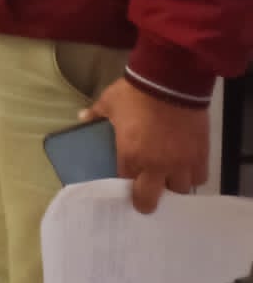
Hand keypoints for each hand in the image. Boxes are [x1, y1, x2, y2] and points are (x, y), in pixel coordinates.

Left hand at [82, 78, 209, 212]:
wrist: (170, 81)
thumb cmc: (135, 93)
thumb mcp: (109, 102)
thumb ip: (95, 114)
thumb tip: (81, 117)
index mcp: (131, 156)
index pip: (125, 182)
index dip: (124, 183)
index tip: (124, 183)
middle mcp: (157, 166)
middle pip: (151, 198)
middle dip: (145, 201)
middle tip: (143, 199)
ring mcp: (181, 163)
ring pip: (179, 190)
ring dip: (171, 185)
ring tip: (166, 178)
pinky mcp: (201, 155)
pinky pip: (198, 177)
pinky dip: (191, 175)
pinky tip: (185, 168)